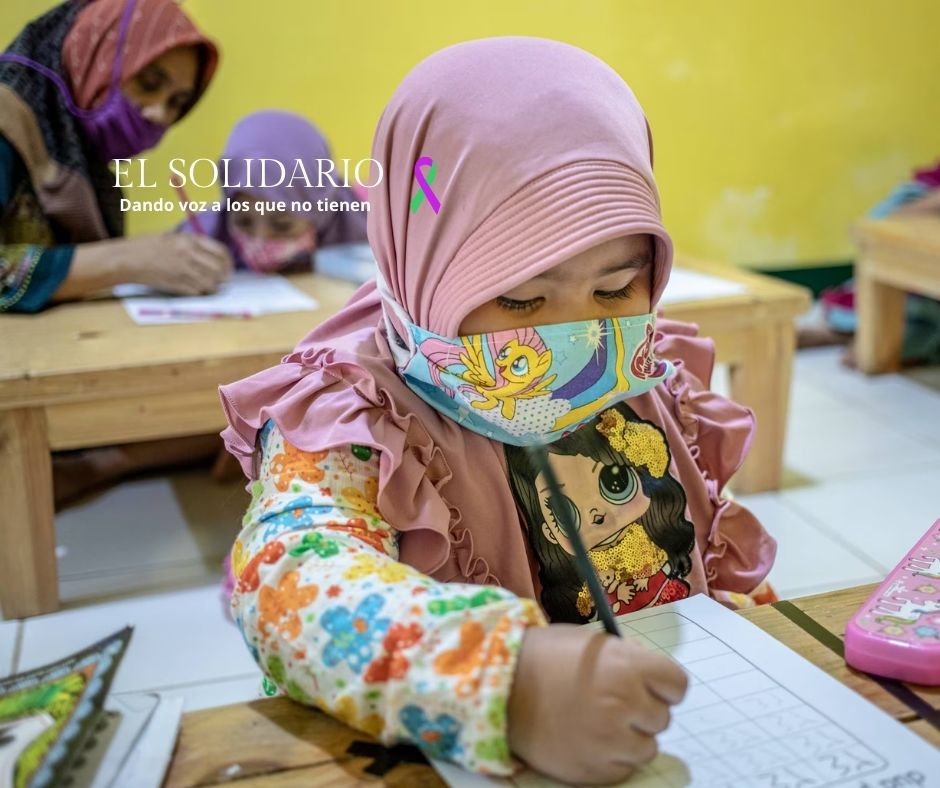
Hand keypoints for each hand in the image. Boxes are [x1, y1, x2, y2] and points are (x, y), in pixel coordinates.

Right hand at [124, 233, 232, 294]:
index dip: (227, 262)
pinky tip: (195, 288)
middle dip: (223, 276)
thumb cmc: (147, 247)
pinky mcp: (176, 285)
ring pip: (211, 283)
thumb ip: (194, 246)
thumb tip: (214, 257)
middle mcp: (189, 255)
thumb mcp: (174, 238)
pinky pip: (198, 291)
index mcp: (189, 240)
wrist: (126, 259)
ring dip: (213, 286)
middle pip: (220, 270)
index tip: (227, 267)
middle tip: (221, 279)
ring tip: (209, 284)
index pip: (221, 252)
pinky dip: (200, 291)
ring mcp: (183, 271)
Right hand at [507, 624, 686, 784]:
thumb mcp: (593, 643)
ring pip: (648, 748)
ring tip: (599, 722)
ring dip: (630, 737)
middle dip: (642, 710)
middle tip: (614, 702)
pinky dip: (611, 758)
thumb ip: (628, 659)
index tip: (650, 686)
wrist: (500, 687)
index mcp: (628, 667)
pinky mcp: (595, 772)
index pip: (677, 685)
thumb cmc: (545, 656)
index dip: (664, 685)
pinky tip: (588, 739)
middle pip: (662, 717)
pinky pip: (623, 768)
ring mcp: (611, 743)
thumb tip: (651, 677)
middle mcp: (626, 705)